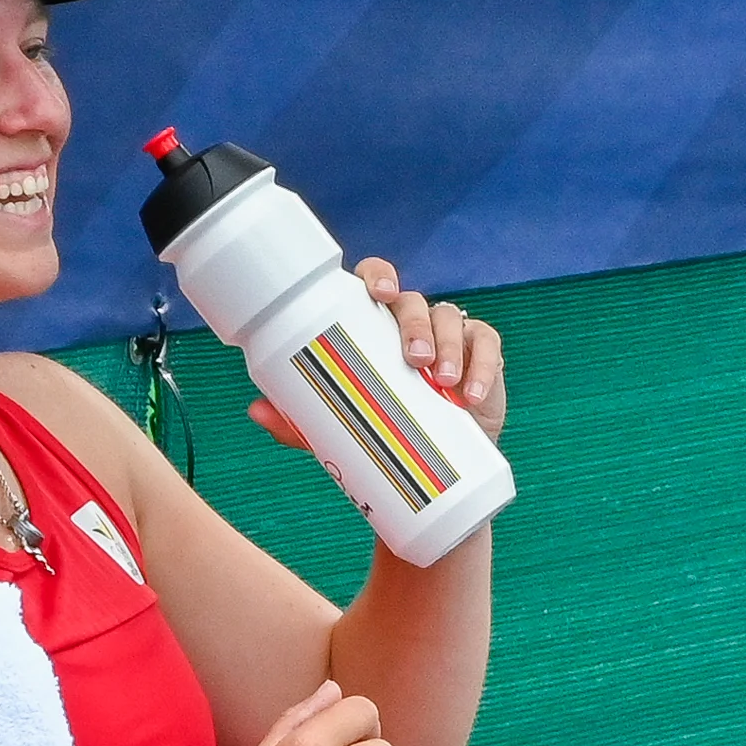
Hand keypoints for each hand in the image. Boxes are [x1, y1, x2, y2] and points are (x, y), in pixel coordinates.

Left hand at [246, 258, 505, 456]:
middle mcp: (412, 323)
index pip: (376, 283)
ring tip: (442, 382)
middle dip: (414, 324)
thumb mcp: (340, 426)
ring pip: (451, 319)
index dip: (378, 276)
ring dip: (449, 346)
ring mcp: (452, 336)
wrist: (436, 468)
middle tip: (414, 359)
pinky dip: (482, 366)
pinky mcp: (484, 356)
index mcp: (374, 325)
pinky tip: (470, 393)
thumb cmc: (382, 431)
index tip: (377, 292)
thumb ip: (301, 419)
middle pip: (413, 303)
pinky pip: (487, 346)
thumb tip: (258, 410)